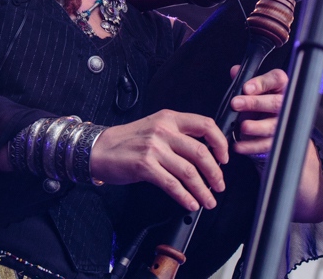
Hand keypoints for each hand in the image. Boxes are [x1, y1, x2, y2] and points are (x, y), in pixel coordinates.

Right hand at [89, 110, 228, 211]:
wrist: (99, 149)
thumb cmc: (128, 140)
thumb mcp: (156, 126)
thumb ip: (179, 134)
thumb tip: (207, 153)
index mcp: (170, 118)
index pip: (206, 124)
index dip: (220, 142)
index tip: (224, 158)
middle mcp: (164, 130)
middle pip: (201, 152)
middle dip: (215, 173)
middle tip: (220, 185)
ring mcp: (154, 148)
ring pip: (189, 171)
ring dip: (203, 190)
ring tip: (208, 200)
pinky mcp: (144, 166)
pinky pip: (172, 184)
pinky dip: (185, 197)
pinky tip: (190, 203)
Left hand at [229, 66, 287, 157]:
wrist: (276, 127)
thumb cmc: (264, 102)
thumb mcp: (256, 89)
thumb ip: (246, 79)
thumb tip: (235, 71)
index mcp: (280, 86)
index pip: (277, 79)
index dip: (262, 83)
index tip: (245, 88)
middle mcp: (286, 104)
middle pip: (276, 103)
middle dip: (255, 103)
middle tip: (236, 104)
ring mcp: (284, 124)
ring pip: (273, 125)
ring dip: (257, 126)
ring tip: (243, 127)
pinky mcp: (278, 141)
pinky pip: (266, 145)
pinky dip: (251, 146)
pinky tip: (239, 145)